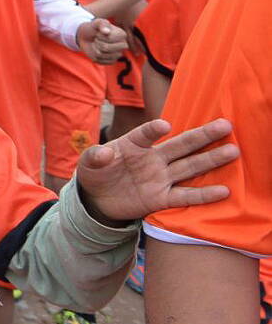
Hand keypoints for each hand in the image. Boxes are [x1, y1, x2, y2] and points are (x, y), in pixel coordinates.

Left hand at [74, 118, 237, 224]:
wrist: (98, 198)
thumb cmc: (97, 172)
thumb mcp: (89, 163)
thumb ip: (94, 156)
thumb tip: (103, 153)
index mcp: (134, 144)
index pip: (145, 134)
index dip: (153, 130)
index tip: (164, 126)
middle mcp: (153, 159)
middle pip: (181, 145)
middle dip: (202, 136)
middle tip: (225, 125)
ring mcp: (160, 178)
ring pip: (189, 167)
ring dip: (210, 160)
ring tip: (233, 151)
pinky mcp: (162, 198)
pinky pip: (185, 196)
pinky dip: (203, 195)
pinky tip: (224, 190)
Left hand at [76, 17, 128, 64]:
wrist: (87, 37)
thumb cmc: (94, 28)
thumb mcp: (96, 23)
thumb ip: (101, 24)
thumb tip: (107, 31)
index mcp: (122, 35)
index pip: (109, 38)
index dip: (100, 36)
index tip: (98, 33)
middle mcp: (123, 45)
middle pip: (106, 48)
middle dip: (97, 43)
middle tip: (97, 39)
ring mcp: (118, 54)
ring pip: (102, 55)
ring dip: (95, 49)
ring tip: (97, 45)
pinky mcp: (112, 61)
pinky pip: (101, 61)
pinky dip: (95, 57)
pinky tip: (97, 51)